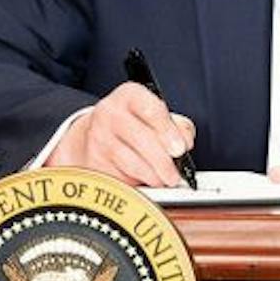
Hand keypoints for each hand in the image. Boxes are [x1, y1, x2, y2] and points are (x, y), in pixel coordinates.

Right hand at [50, 82, 195, 187]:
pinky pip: (120, 178)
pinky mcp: (94, 161)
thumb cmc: (134, 123)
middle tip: (175, 175)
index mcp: (129, 95)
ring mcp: (98, 138)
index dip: (169, 132)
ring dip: (152, 177)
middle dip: (163, 162)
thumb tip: (185, 142)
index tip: (181, 149)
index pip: (152, 110)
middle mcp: (110, 113)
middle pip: (141, 139)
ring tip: (163, 180)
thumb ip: (178, 125)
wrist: (95, 132)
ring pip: (131, 163)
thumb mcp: (156, 114)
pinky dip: (136, 185)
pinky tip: (143, 181)